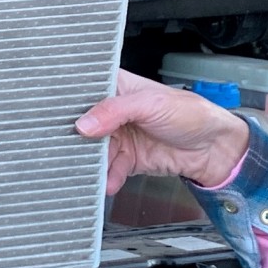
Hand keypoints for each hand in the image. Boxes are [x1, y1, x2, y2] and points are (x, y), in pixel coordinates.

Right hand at [79, 68, 250, 192]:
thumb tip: (84, 123)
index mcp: (118, 86)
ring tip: (88, 169)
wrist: (214, 149)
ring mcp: (119, 136)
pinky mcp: (127, 158)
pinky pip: (109, 169)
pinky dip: (107, 176)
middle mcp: (114, 110)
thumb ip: (115, 110)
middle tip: (67, 146)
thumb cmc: (190, 114)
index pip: (85, 90)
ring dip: (91, 161)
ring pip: (93, 149)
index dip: (69, 101)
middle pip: (84, 123)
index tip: (54, 113)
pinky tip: (108, 181)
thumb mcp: (151, 103)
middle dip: (76, 136)